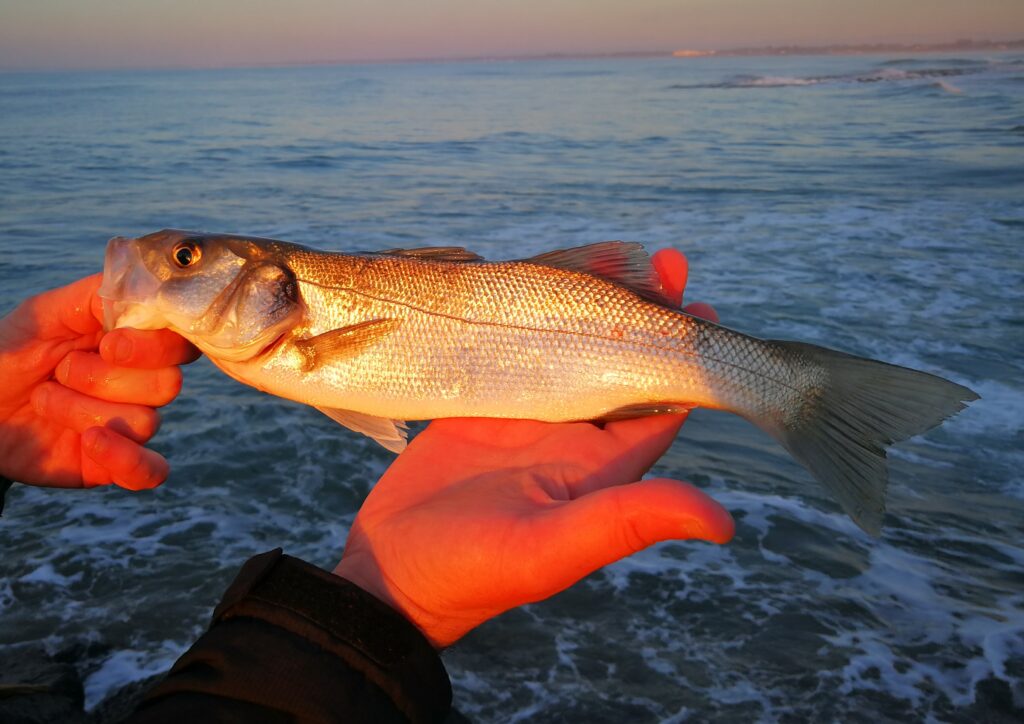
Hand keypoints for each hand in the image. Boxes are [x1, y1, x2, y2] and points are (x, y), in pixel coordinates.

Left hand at [0, 274, 198, 489]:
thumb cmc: (8, 355)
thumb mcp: (43, 314)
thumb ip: (94, 297)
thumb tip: (144, 288)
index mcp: (133, 343)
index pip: (180, 344)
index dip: (155, 347)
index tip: (110, 344)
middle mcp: (140, 384)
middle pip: (167, 385)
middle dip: (105, 379)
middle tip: (61, 371)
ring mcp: (130, 425)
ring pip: (145, 422)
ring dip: (84, 411)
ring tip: (45, 400)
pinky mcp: (116, 464)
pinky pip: (149, 471)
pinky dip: (127, 459)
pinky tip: (91, 444)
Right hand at [335, 249, 733, 646]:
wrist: (391, 573)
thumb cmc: (472, 574)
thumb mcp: (551, 550)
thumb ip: (626, 523)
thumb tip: (725, 524)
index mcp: (599, 468)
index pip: (660, 405)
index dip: (685, 360)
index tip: (702, 308)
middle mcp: (569, 437)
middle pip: (620, 366)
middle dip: (644, 316)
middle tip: (664, 260)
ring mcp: (523, 418)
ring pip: (569, 350)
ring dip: (591, 307)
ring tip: (614, 253)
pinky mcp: (478, 404)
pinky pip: (515, 350)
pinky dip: (531, 317)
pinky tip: (543, 278)